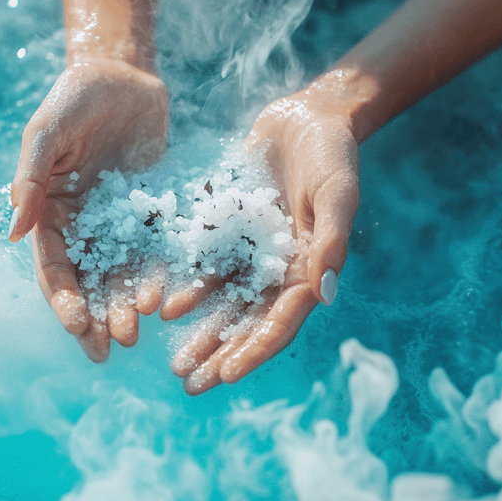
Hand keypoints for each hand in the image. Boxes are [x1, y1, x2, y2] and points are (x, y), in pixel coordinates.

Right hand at [8, 58, 168, 361]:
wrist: (123, 77)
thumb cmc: (75, 98)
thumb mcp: (46, 132)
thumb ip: (31, 178)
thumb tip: (13, 232)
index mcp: (50, 213)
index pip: (52, 267)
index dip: (63, 300)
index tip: (77, 326)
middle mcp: (82, 226)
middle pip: (86, 283)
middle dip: (94, 318)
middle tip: (107, 351)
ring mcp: (116, 223)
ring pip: (119, 276)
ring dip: (124, 308)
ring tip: (134, 337)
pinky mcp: (149, 214)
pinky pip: (153, 252)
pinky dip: (156, 278)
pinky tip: (163, 301)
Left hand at [168, 87, 360, 394]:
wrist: (307, 116)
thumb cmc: (332, 153)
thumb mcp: (336, 193)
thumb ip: (330, 240)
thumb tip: (322, 295)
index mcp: (309, 268)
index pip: (281, 320)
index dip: (255, 348)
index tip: (227, 374)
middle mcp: (280, 268)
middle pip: (248, 321)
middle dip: (220, 354)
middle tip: (190, 384)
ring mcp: (253, 252)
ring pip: (224, 302)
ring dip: (201, 333)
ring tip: (175, 362)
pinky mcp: (230, 230)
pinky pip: (206, 266)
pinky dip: (188, 287)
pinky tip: (165, 307)